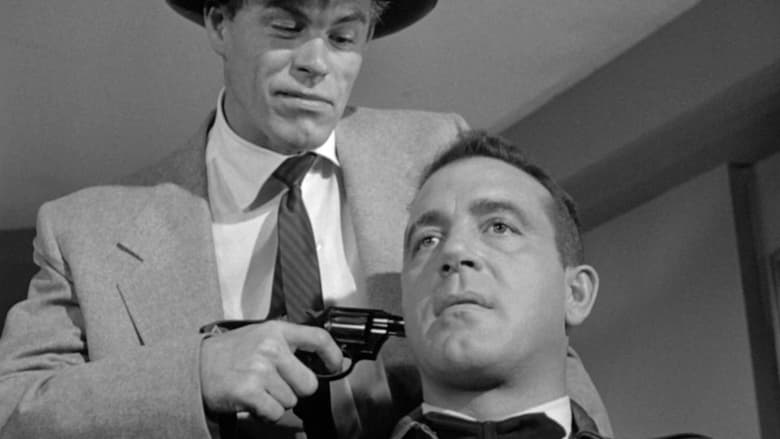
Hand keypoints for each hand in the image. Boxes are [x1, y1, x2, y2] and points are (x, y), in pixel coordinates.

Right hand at [199, 320, 341, 421]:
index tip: (336, 366)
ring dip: (277, 401)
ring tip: (258, 389)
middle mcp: (271, 348)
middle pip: (309, 383)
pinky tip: (253, 401)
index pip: (318, 339)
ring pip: (291, 401)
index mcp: (277, 330)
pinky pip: (275, 413)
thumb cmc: (229, 353)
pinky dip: (266, 413)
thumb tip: (320, 362)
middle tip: (276, 384)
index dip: (333, 355)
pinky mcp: (249, 391)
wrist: (195, 366)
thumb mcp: (260, 335)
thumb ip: (288, 343)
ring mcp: (260, 370)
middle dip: (296, 390)